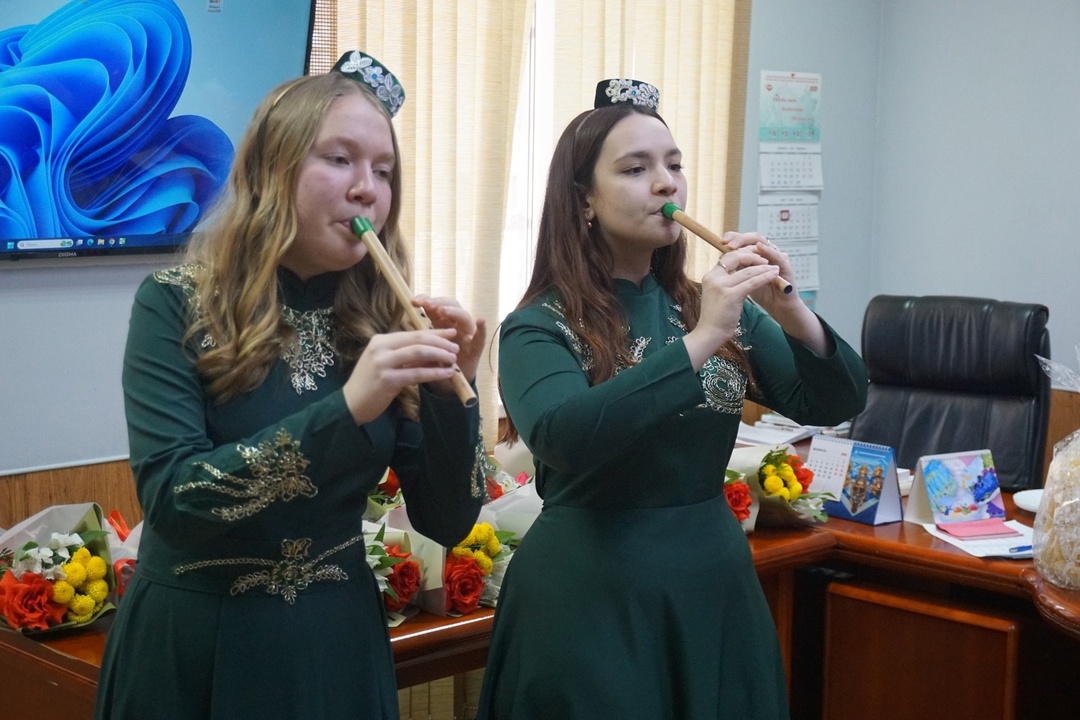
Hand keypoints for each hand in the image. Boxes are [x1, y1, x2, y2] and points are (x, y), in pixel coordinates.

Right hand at [342, 327, 464, 423]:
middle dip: (441, 342)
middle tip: (456, 347)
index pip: (413, 333)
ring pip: (419, 353)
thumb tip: (434, 352)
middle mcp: (380, 347)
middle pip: (418, 339)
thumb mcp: (387, 365)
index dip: (435, 333)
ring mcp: (382, 363)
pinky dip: (435, 372)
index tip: (452, 333)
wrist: (351, 405)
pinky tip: (447, 374)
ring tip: (454, 359)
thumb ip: (407, 357)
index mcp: (380, 341)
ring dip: (440, 355)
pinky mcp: (387, 379)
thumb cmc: (371, 384)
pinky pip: (417, 373)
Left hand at [413, 294, 486, 391]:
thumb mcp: (420, 351)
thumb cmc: (432, 364)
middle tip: (429, 304)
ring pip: (465, 318)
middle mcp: (455, 325)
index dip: (426, 300)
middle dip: (440, 303)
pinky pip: (480, 338)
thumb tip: (401, 325)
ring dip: (455, 313)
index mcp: (440, 322)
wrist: (446, 385)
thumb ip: (416, 339)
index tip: (413, 301)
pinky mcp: (475, 349)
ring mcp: (467, 336)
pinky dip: (482, 329)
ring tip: (444, 311)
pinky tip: (481, 320)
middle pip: (451, 306)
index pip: (435, 305)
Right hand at [683, 234, 780, 368]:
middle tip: (766, 259)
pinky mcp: (731, 296)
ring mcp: (721, 286)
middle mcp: (714, 278)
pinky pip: (752, 282)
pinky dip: (765, 277)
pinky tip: (774, 275)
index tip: (755, 257)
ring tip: (775, 267)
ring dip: (763, 268)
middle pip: (736, 258)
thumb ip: (724, 282)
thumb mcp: (717, 294)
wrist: (709, 333)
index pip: (727, 257)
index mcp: (710, 276)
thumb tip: (737, 273)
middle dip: (753, 256)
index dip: (743, 254)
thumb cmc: (714, 317)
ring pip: (747, 271)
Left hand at [717, 232, 798, 311]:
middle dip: (740, 239)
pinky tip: (760, 247)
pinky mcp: (786, 265)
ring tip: (738, 245)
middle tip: (728, 242)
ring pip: (763, 243)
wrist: (778, 307)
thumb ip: (736, 268)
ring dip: (750, 242)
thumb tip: (720, 258)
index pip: (744, 240)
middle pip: (752, 238)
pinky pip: (777, 255)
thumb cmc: (761, 293)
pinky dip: (768, 250)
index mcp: (755, 255)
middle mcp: (766, 253)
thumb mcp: (744, 280)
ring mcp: (776, 257)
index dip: (733, 238)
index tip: (721, 241)